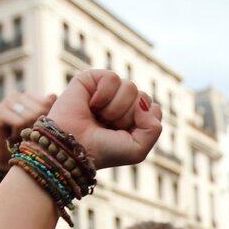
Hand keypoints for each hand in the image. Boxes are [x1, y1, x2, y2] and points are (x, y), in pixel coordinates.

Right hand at [0, 92, 56, 166]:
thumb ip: (49, 111)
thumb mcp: (42, 127)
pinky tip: (12, 136)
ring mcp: (7, 101)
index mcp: (30, 96)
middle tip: (28, 135)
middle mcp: (18, 95)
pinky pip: (19, 122)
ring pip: (29, 116)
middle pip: (39, 110)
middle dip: (37, 128)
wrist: (6, 155)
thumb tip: (53, 95)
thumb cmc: (27, 140)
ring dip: (28, 132)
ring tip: (21, 136)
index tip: (39, 130)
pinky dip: (19, 133)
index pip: (47, 102)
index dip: (47, 120)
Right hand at [46, 70, 161, 168]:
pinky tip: (92, 104)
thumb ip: (154, 129)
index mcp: (135, 118)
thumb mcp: (138, 150)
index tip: (124, 135)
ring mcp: (108, 90)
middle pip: (144, 97)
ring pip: (131, 87)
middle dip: (128, 116)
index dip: (143, 124)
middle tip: (109, 126)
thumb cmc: (103, 151)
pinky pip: (112, 78)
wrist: (74, 146)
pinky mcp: (92, 79)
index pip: (154, 109)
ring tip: (99, 117)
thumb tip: (144, 102)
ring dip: (115, 108)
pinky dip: (103, 94)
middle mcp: (122, 102)